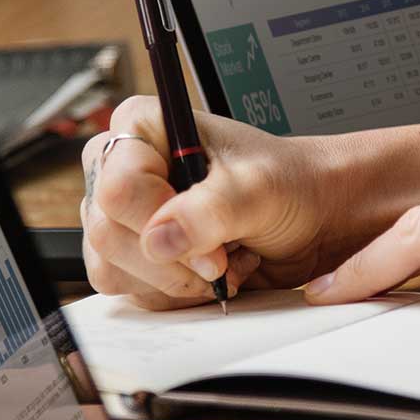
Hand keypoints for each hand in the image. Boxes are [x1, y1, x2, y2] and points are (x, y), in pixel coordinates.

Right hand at [80, 97, 334, 309]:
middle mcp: (121, 168)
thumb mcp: (258, 189)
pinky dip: (175, 292)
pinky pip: (130, 290)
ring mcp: (124, 215)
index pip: (118, 187)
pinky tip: (211, 273)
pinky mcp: (134, 254)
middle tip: (223, 257)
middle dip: (174, 260)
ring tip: (223, 257)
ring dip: (176, 279)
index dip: (160, 223)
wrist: (311, 215)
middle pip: (108, 233)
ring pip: (112, 268)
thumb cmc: (287, 183)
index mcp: (142, 127)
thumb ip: (209, 211)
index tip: (213, 240)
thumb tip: (158, 240)